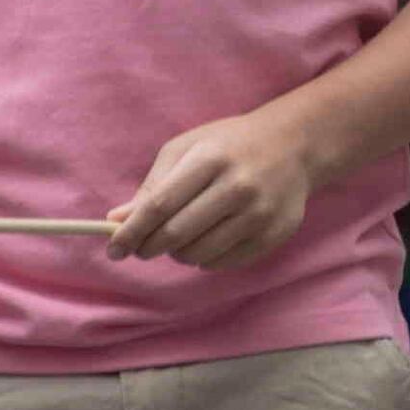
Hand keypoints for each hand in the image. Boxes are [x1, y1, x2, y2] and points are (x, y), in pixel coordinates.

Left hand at [112, 108, 318, 268]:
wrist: (296, 145)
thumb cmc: (230, 145)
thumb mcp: (188, 149)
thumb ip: (153, 185)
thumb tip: (117, 221)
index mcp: (211, 159)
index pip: (160, 205)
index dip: (132, 232)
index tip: (113, 250)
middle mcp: (238, 186)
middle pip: (176, 235)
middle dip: (149, 247)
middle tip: (143, 248)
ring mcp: (259, 213)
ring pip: (197, 255)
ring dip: (178, 253)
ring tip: (182, 236)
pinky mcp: (273, 235)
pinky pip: (221, 264)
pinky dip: (205, 258)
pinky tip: (210, 237)